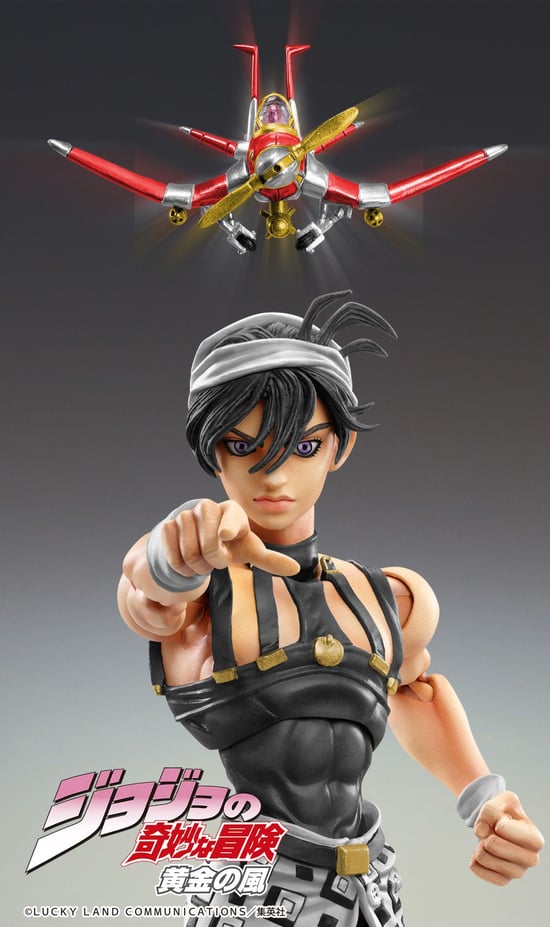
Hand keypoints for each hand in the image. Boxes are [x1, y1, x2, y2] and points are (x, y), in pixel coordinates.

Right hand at [161, 499, 299, 577]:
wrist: (199, 538)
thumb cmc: (230, 544)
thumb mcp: (250, 550)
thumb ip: (270, 560)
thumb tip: (297, 568)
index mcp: (233, 512)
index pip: (230, 520)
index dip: (227, 527)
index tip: (225, 535)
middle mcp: (209, 508)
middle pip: (209, 546)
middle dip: (213, 562)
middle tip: (216, 562)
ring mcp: (187, 513)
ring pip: (189, 551)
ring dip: (196, 566)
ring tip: (202, 561)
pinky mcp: (169, 524)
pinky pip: (171, 551)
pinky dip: (179, 565)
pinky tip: (186, 562)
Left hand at [470, 791, 543, 884]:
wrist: (495, 822)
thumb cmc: (503, 811)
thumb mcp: (501, 800)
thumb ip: (491, 809)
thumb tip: (480, 832)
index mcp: (535, 839)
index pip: (524, 838)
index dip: (505, 828)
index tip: (499, 823)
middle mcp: (531, 858)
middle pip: (515, 857)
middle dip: (493, 843)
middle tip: (487, 835)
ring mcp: (519, 871)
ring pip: (502, 871)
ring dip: (483, 854)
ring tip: (481, 842)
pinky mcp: (504, 879)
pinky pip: (490, 878)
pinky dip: (477, 866)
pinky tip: (475, 855)